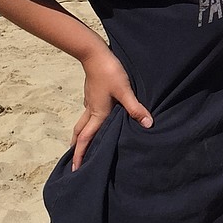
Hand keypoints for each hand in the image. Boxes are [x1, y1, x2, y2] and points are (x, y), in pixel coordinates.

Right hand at [70, 45, 152, 169]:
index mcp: (97, 114)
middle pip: (80, 133)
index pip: (86, 139)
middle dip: (77, 148)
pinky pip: (88, 114)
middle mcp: (91, 111)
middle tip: (74, 162)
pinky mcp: (92, 95)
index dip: (79, 154)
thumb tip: (148, 124)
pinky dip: (88, 124)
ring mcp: (90, 102)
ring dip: (81, 136)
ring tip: (81, 145)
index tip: (74, 168)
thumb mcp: (125, 91)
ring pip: (83, 124)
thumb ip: (135, 109)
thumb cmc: (109, 72)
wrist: (94, 54)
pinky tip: (96, 122)